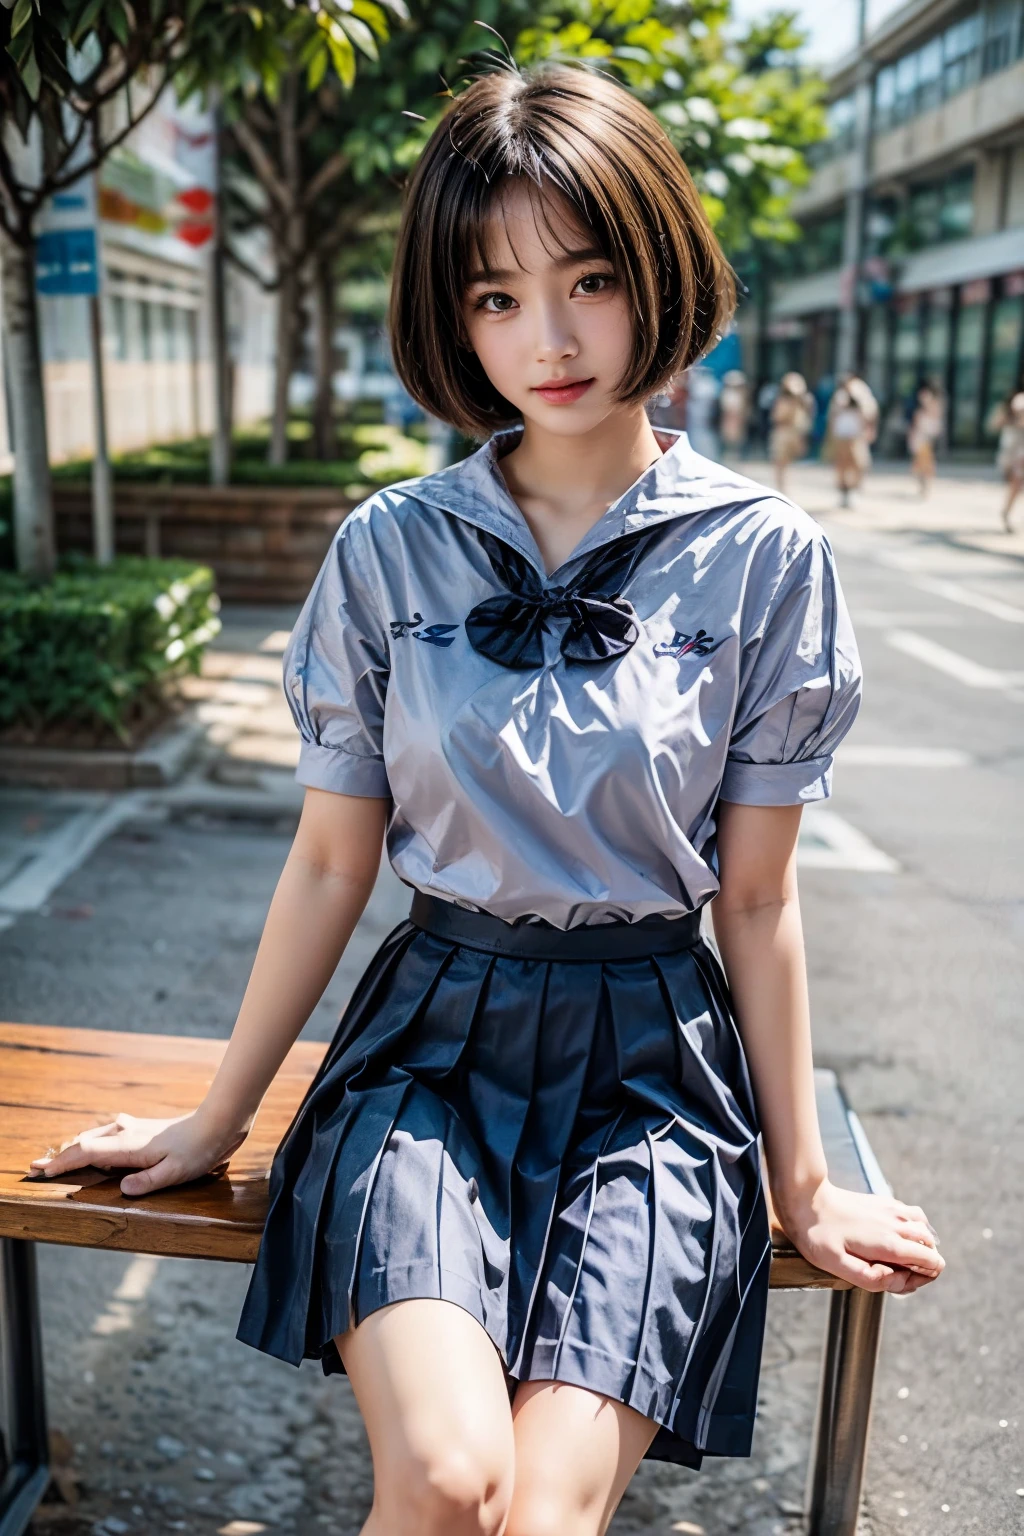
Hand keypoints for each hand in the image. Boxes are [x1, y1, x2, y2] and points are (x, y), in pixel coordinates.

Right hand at [28, 1108, 249, 1197]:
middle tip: (38, 1167)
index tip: (42, 1171)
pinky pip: (110, 1134)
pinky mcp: (143, 1129)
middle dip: (62, 1155)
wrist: (219, 1122)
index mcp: (130, 1146)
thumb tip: (122, 1189)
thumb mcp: (176, 1172)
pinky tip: (96, 1144)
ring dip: (76, 1146)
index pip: (86, 1153)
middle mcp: (127, 1133)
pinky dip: (94, 1140)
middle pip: (85, 1142)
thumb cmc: (199, 1149)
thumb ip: (149, 1182)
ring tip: (61, 1158)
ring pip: (97, 1135)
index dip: (63, 1163)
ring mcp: (135, 1128)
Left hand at [777, 1179, 944, 1294]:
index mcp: (890, 1244)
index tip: (895, 1281)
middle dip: (920, 1267)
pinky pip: (915, 1216)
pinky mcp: (886, 1202)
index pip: (933, 1264)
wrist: (806, 1198)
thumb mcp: (836, 1265)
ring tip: (894, 1257)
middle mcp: (898, 1225)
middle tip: (890, 1272)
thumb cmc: (817, 1235)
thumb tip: (895, 1280)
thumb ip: (869, 1279)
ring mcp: (894, 1211)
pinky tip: (892, 1236)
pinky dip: (913, 1230)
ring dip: (918, 1248)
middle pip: (932, 1250)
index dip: (920, 1280)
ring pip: (926, 1232)